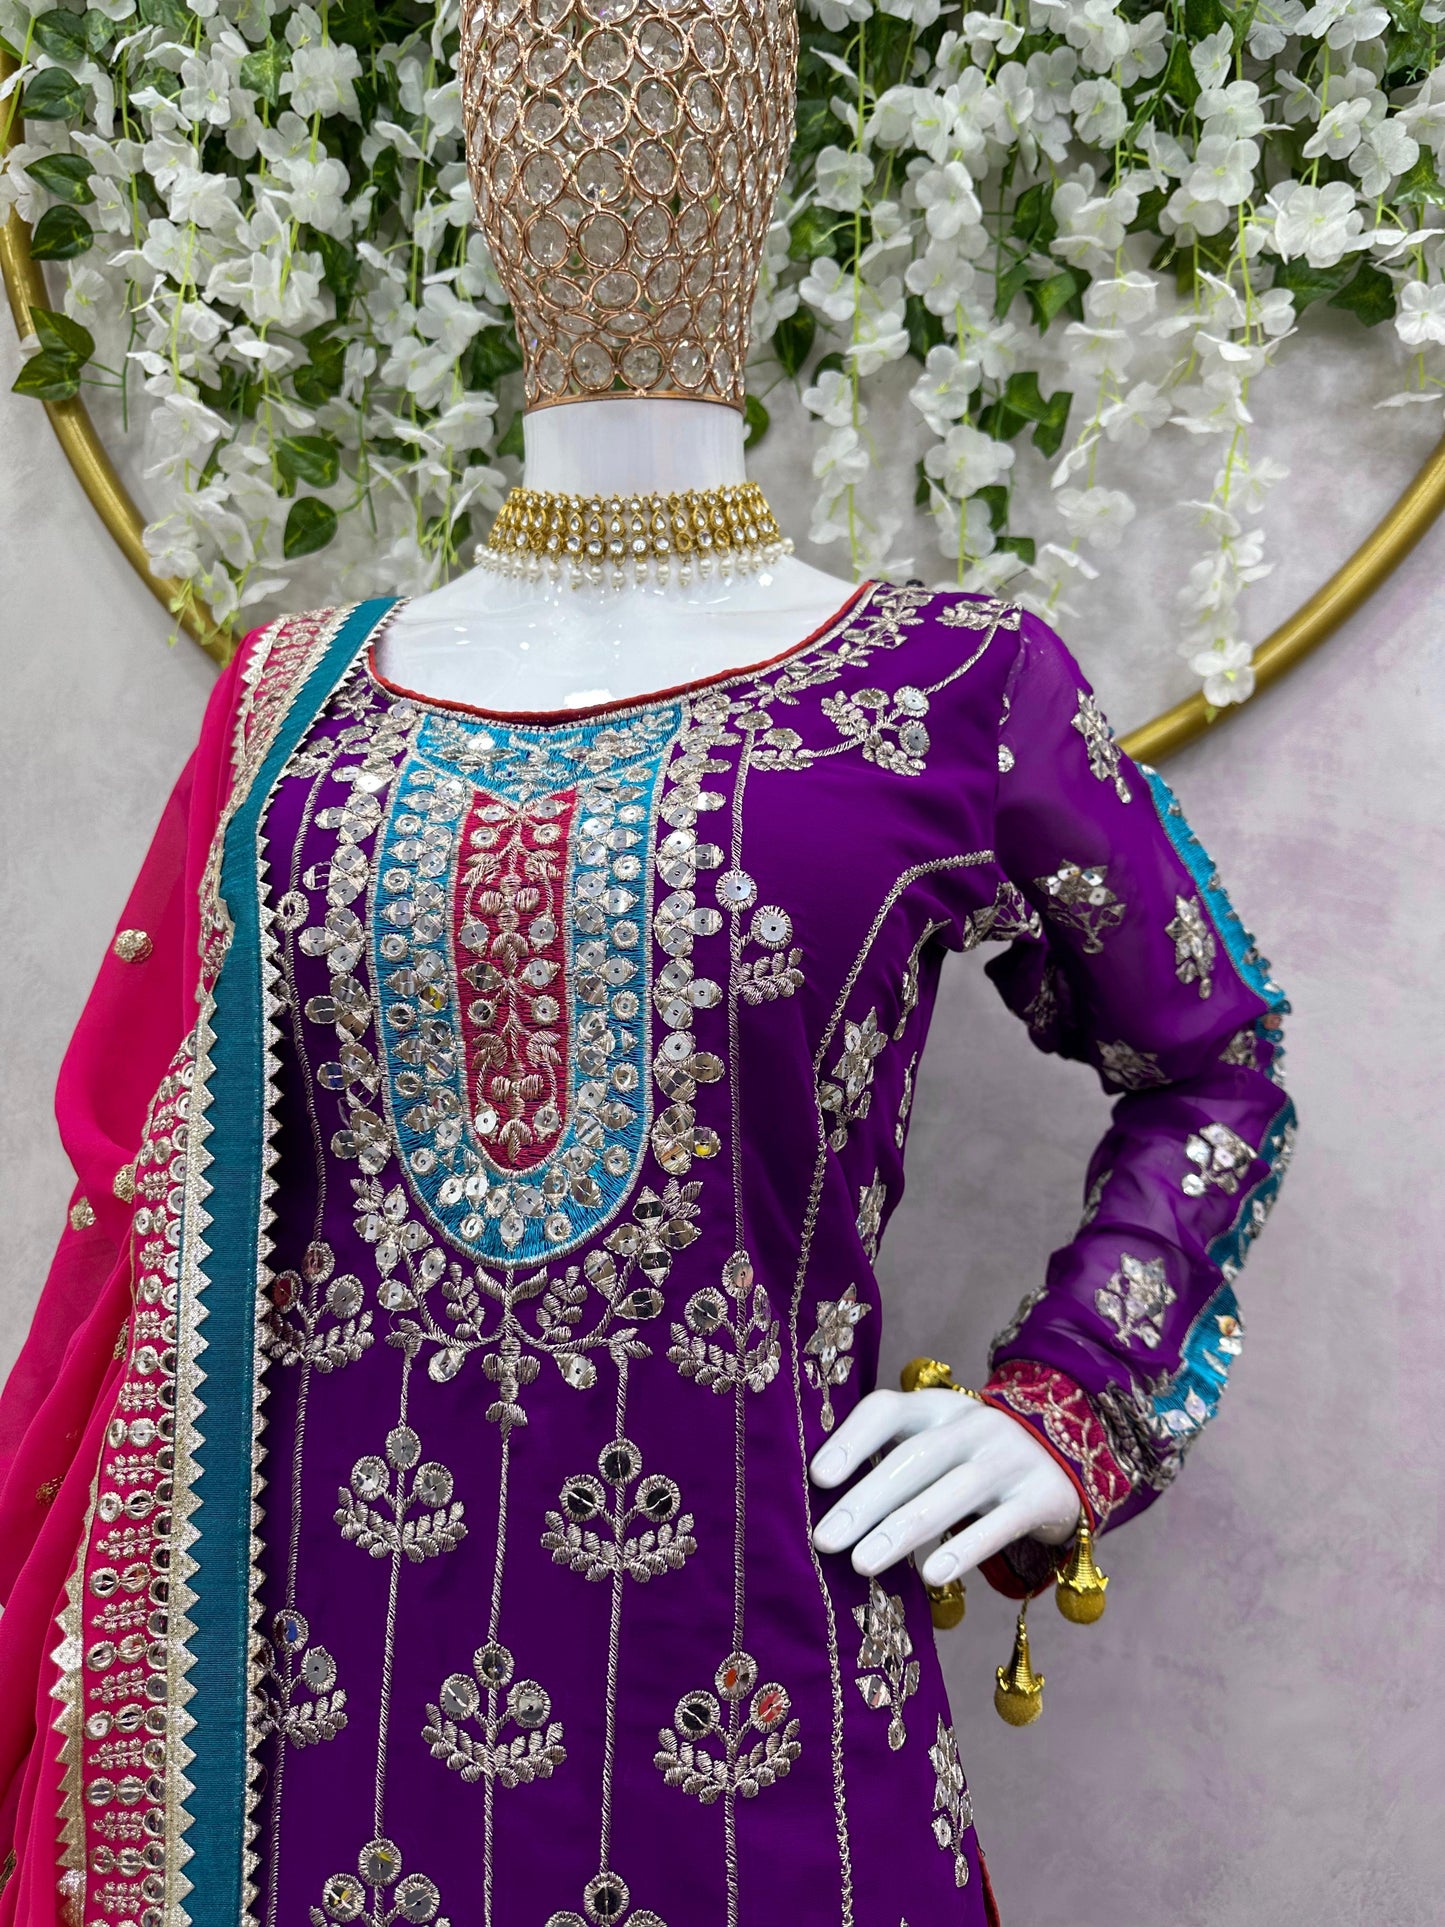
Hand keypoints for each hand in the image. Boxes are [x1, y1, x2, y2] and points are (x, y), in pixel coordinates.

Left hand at [808, 1388, 1080, 1588]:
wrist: (1067, 1461)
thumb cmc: (975, 1460)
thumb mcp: (939, 1442)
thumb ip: (892, 1458)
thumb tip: (824, 1502)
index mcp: (938, 1407)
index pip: (888, 1409)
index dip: (852, 1439)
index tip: (817, 1477)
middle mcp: (974, 1425)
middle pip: (914, 1458)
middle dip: (866, 1500)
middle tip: (825, 1539)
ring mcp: (1011, 1458)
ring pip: (952, 1493)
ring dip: (903, 1529)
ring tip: (861, 1563)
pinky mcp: (1042, 1496)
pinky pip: (1000, 1524)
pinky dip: (965, 1548)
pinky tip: (932, 1576)